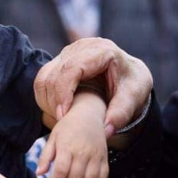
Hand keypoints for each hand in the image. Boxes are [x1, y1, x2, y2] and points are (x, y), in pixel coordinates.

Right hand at [34, 38, 152, 137]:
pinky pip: (43, 81)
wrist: (129, 77)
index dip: (63, 92)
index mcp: (101, 50)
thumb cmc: (132, 84)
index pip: (72, 68)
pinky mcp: (60, 63)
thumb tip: (106, 130)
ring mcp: (68, 53)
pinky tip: (58, 112)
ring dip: (47, 101)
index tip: (62, 115)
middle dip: (54, 101)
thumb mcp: (134, 97)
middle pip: (54, 73)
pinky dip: (46, 99)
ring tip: (61, 119)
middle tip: (62, 123)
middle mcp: (81, 47)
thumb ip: (121, 113)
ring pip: (44, 77)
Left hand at [38, 92, 108, 177]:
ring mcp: (96, 156)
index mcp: (67, 146)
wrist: (88, 115)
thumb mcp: (53, 138)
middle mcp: (83, 152)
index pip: (61, 170)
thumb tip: (39, 173)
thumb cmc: (69, 126)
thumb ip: (45, 157)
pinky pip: (102, 177)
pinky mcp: (104, 158)